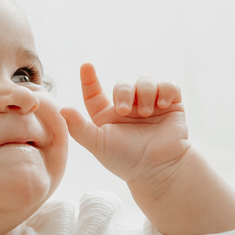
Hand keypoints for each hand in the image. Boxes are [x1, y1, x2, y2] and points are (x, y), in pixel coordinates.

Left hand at [60, 63, 189, 185]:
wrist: (158, 168)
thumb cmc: (126, 160)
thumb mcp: (98, 145)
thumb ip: (79, 128)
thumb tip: (63, 109)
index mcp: (107, 116)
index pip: (94, 94)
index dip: (89, 79)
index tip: (86, 66)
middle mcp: (128, 108)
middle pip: (123, 85)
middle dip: (123, 92)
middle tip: (124, 110)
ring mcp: (150, 105)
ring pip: (146, 81)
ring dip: (145, 92)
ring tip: (145, 112)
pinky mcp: (171, 105)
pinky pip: (169, 86)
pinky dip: (166, 90)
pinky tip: (162, 105)